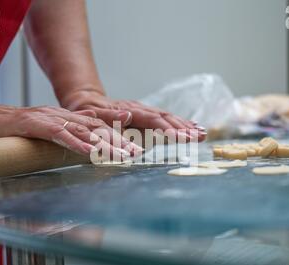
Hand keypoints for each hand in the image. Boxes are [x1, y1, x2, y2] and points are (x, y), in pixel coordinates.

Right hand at [0, 102, 142, 159]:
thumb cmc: (13, 132)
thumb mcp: (44, 134)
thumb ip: (63, 138)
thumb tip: (83, 151)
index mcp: (65, 118)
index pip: (97, 123)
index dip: (117, 130)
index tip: (136, 140)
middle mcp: (61, 116)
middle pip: (96, 127)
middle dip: (118, 141)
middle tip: (136, 153)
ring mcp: (48, 118)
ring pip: (82, 130)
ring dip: (103, 143)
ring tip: (121, 155)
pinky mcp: (33, 124)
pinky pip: (58, 134)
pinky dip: (74, 142)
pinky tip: (88, 150)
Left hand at [63, 90, 206, 141]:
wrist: (86, 103)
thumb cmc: (87, 114)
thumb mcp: (93, 116)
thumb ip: (110, 118)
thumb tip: (129, 117)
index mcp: (129, 110)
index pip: (154, 120)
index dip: (169, 129)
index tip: (183, 137)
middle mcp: (140, 109)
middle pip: (166, 118)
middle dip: (184, 128)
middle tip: (200, 137)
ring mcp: (144, 112)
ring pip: (169, 118)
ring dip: (186, 126)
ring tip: (203, 133)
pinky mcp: (146, 117)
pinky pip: (166, 120)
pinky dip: (181, 125)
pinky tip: (194, 129)